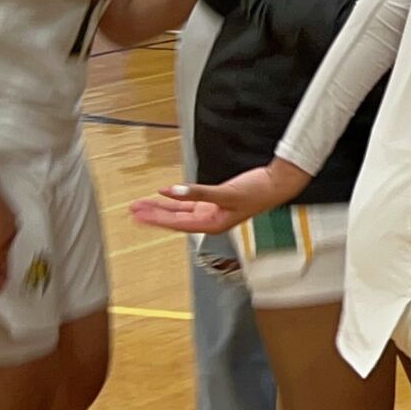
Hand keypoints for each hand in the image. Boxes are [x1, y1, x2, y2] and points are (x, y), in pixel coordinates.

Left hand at [131, 159, 311, 235]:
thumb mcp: (226, 193)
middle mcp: (209, 221)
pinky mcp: (215, 202)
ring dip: (162, 207)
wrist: (276, 184)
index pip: (176, 223)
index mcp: (212, 225)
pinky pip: (189, 203)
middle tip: (134, 210)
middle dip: (154, 214)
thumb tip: (172, 191)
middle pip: (175, 219)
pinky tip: (166, 195)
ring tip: (143, 205)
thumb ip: (197, 193)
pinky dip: (176, 200)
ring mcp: (212, 212)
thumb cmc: (257, 192)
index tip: (139, 215)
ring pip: (180, 211)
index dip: (156, 219)